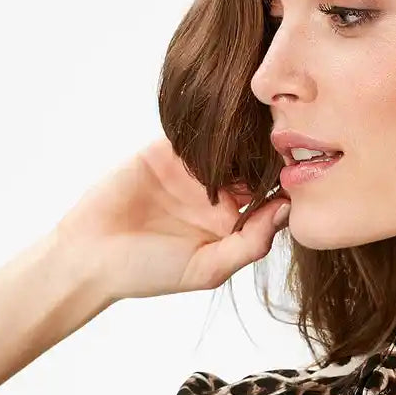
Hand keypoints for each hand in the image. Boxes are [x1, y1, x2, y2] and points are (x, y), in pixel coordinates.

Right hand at [53, 136, 289, 301]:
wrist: (91, 254)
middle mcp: (216, 196)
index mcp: (230, 225)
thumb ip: (249, 244)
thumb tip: (285, 212)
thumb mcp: (207, 268)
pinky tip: (227, 122)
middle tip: (292, 139)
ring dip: (244, 137)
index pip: (268, 200)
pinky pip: (193, 133)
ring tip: (264, 125)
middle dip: (270, 156)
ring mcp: (191, 171)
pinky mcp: (165, 151)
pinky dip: (209, 126)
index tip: (304, 173)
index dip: (285, 188)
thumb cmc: (148, 272)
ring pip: (228, 146)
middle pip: (253, 168)